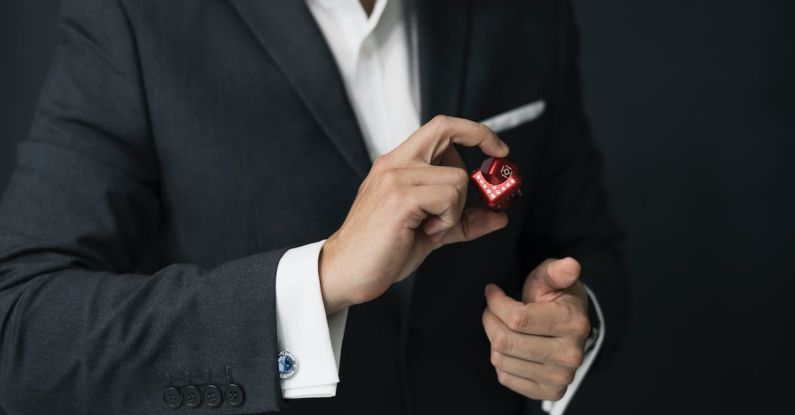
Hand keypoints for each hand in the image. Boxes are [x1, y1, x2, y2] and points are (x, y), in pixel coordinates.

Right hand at [320, 116, 510, 313]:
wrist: (346, 272)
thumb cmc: (380, 252)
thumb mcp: (431, 232)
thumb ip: (462, 220)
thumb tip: (497, 216)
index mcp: (397, 164)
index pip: (441, 127)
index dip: (474, 131)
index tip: (496, 148)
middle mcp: (395, 163)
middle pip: (446, 132)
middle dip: (476, 154)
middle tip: (476, 193)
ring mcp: (396, 178)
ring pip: (456, 177)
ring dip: (454, 209)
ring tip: (430, 227)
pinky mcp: (400, 198)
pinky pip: (449, 197)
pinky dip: (448, 219)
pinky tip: (425, 231)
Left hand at [482, 258, 590, 400]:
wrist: (571, 326)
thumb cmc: (556, 297)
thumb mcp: (553, 278)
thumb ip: (557, 271)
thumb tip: (570, 265)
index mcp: (574, 324)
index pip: (517, 319)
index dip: (495, 303)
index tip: (492, 291)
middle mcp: (571, 355)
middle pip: (505, 341)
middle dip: (490, 320)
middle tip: (493, 309)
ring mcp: (561, 377)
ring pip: (501, 360)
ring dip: (494, 339)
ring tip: (503, 326)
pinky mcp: (549, 391)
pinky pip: (506, 378)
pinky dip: (502, 361)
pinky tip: (512, 347)